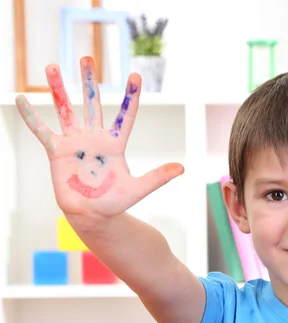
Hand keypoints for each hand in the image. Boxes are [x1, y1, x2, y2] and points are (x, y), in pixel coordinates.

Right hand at [15, 56, 182, 224]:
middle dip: (89, 81)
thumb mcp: (138, 189)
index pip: (125, 116)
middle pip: (92, 103)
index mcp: (115, 144)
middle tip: (87, 57)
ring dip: (58, 89)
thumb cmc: (116, 202)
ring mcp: (75, 143)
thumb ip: (157, 177)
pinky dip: (31, 116)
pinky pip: (42, 130)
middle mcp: (95, 138)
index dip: (131, 97)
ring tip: (51, 66)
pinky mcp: (57, 152)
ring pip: (66, 110)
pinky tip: (21, 99)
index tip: (136, 76)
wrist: (92, 215)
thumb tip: (181, 168)